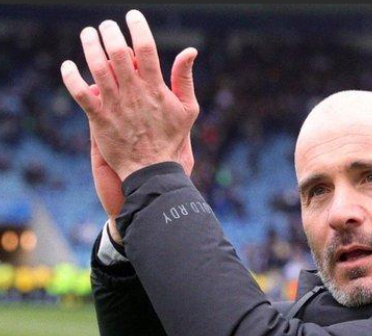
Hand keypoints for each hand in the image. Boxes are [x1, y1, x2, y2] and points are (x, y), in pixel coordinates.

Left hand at [61, 10, 198, 180]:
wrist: (153, 169)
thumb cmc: (170, 138)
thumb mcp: (187, 109)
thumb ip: (185, 78)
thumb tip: (190, 51)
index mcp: (155, 88)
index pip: (146, 48)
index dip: (138, 26)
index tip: (132, 15)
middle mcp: (133, 93)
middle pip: (118, 52)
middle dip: (110, 32)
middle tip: (106, 26)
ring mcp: (115, 105)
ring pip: (97, 67)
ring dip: (90, 45)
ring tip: (88, 33)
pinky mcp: (99, 118)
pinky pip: (79, 93)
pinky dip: (70, 77)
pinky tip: (68, 66)